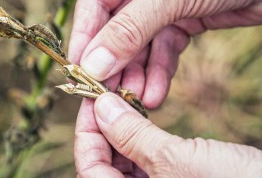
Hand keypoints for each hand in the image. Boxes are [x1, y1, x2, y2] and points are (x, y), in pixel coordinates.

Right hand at [68, 0, 261, 107]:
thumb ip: (129, 30)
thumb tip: (93, 65)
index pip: (94, 4)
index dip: (84, 38)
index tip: (80, 71)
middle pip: (115, 30)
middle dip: (115, 65)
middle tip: (110, 96)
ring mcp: (162, 4)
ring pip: (140, 46)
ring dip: (137, 76)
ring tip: (136, 101)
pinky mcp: (183, 20)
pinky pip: (165, 50)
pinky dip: (161, 72)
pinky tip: (156, 95)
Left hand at [75, 93, 261, 176]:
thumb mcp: (176, 160)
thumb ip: (133, 136)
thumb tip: (102, 106)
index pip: (89, 168)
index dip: (86, 132)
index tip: (93, 99)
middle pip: (104, 162)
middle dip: (105, 127)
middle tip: (109, 94)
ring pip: (125, 158)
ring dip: (123, 128)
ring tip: (125, 100)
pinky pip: (146, 157)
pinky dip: (141, 135)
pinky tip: (143, 116)